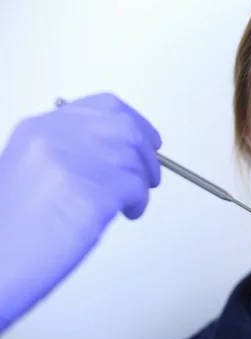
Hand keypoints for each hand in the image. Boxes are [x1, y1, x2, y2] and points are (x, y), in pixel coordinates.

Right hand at [0, 93, 161, 332]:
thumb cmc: (10, 231)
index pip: (102, 107)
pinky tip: (127, 214)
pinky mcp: (92, 190)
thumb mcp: (32, 172)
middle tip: (149, 175)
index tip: (145, 138)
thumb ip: (70, 153)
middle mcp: (56, 137)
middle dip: (145, 152)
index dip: (132, 121)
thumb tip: (114, 156)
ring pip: (134, 157)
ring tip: (129, 202)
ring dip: (141, 181)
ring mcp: (74, 161)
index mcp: (39, 129)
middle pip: (125, 127)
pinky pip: (136, 186)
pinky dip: (139, 201)